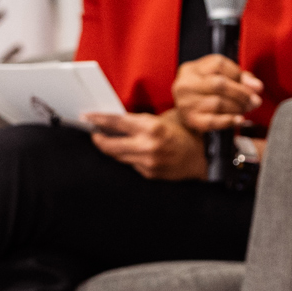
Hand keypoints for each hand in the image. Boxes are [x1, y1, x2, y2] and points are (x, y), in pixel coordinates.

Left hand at [82, 110, 207, 179]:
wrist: (203, 156)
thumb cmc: (188, 133)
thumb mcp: (166, 117)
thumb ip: (144, 119)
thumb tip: (120, 119)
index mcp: (152, 127)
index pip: (116, 122)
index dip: (98, 120)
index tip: (88, 118)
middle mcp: (147, 146)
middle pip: (109, 144)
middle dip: (98, 138)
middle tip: (94, 133)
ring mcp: (147, 162)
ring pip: (117, 156)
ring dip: (111, 148)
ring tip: (109, 140)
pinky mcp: (149, 173)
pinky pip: (130, 164)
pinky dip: (127, 157)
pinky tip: (131, 151)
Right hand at [171, 54, 263, 132]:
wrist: (182, 121)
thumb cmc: (204, 96)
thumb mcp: (218, 80)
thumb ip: (240, 80)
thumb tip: (257, 87)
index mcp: (191, 69)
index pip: (219, 64)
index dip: (238, 73)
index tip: (248, 83)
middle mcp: (185, 84)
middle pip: (219, 83)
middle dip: (242, 93)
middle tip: (254, 101)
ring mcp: (186, 103)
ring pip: (218, 103)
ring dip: (238, 107)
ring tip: (246, 109)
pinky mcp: (191, 121)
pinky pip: (213, 121)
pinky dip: (230, 121)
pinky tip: (239, 120)